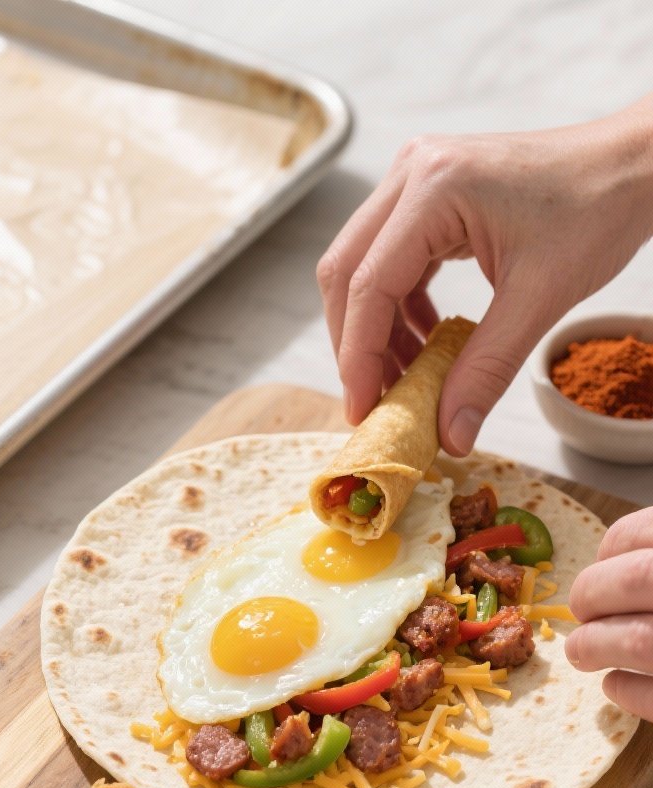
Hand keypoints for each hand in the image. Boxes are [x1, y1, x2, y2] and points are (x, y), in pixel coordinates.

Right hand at [316, 98, 652, 452]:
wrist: (631, 168)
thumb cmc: (596, 212)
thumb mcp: (539, 299)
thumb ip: (487, 370)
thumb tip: (450, 435)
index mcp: (434, 187)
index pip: (369, 283)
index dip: (358, 355)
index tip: (363, 410)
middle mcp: (412, 172)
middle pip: (347, 272)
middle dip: (355, 345)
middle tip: (373, 403)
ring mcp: (417, 180)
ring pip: (363, 268)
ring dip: (376, 330)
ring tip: (404, 382)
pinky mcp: (430, 197)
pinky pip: (393, 260)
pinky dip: (401, 309)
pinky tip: (427, 345)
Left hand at [565, 509, 652, 721]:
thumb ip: (650, 556)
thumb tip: (610, 561)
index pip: (644, 533)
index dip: (612, 549)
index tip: (604, 563)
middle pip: (637, 580)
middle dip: (594, 596)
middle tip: (583, 611)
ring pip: (639, 641)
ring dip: (598, 646)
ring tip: (585, 652)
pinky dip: (627, 691)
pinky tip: (615, 685)